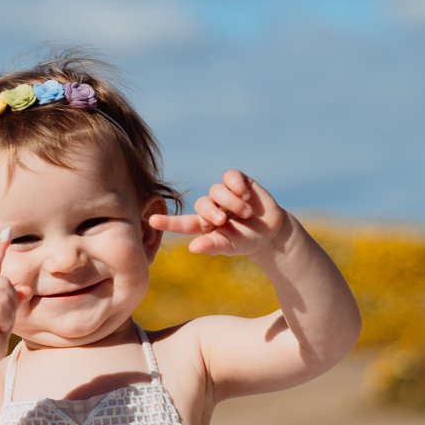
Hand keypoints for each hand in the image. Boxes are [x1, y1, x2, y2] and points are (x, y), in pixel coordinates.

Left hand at [149, 170, 287, 256]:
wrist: (272, 230)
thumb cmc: (248, 241)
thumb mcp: (232, 245)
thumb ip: (213, 245)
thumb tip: (193, 248)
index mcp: (204, 226)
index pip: (182, 224)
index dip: (168, 222)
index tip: (152, 221)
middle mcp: (210, 207)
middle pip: (201, 204)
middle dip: (211, 212)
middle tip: (224, 220)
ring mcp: (223, 193)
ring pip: (216, 190)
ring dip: (231, 202)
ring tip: (247, 213)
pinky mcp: (237, 181)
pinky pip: (230, 176)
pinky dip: (237, 185)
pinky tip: (246, 194)